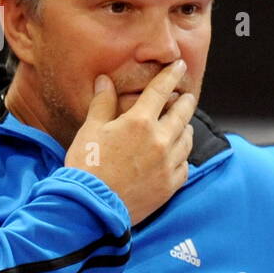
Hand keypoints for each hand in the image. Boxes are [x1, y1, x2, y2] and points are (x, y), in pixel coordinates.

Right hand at [64, 59, 195, 225]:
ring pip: (186, 140)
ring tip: (183, 125)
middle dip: (185, 102)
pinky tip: (178, 155)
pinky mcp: (170, 185)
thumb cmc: (87, 166)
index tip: (180, 65)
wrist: (91, 207)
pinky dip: (183, 157)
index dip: (171, 75)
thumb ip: (102, 103)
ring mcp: (167, 164)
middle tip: (187, 96)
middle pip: (182, 114)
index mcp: (139, 122)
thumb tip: (105, 80)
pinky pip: (185, 166)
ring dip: (186, 128)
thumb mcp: (91, 130)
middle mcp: (160, 141)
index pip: (160, 91)